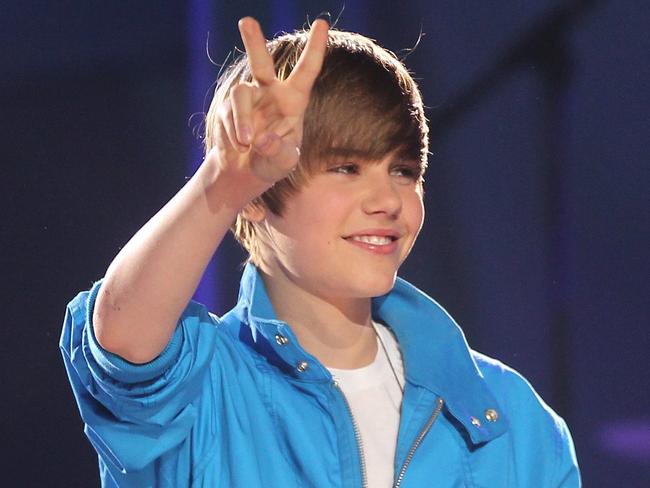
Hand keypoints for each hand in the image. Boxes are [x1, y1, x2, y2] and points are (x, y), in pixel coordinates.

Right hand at [212, 17, 328, 184]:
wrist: (244, 172)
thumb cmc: (273, 162)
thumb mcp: (283, 163)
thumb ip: (278, 152)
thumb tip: (262, 140)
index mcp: (293, 99)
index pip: (306, 70)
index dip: (315, 47)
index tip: (322, 23)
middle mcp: (269, 91)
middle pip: (260, 62)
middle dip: (253, 41)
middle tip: (246, 21)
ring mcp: (246, 97)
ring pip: (238, 95)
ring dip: (240, 121)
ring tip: (245, 145)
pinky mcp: (227, 108)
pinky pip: (227, 116)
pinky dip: (232, 135)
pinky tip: (238, 150)